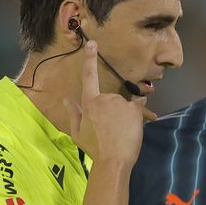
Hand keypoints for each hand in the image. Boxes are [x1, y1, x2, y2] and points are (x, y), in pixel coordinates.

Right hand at [62, 42, 148, 168]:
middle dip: (113, 112)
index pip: (89, 77)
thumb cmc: (94, 148)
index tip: (92, 44)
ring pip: (125, 105)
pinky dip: (138, 115)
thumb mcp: (77, 132)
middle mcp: (105, 98)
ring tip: (121, 133)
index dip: (90, 59)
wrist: (113, 159)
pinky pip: (139, 106)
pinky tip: (133, 127)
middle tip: (111, 131)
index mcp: (89, 102)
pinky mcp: (134, 108)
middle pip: (111, 99)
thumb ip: (73, 114)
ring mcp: (120, 102)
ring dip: (125, 115)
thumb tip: (66, 100)